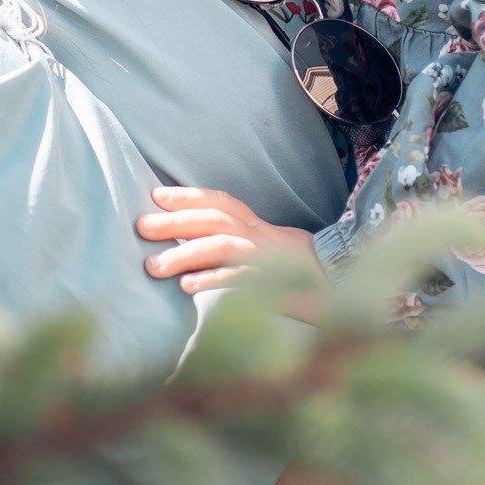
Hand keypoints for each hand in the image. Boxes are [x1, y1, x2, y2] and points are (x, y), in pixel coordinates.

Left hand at [135, 186, 317, 293]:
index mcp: (258, 227)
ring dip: (185, 254)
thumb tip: (192, 249)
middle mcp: (261, 237)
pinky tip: (188, 287)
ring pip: (222, 246)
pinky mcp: (276, 285)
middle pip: (214, 220)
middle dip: (175, 221)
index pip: (220, 203)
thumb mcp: (266, 252)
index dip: (189, 196)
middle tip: (141, 226)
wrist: (343, 289)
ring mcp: (268, 260)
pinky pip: (241, 279)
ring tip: (153, 267)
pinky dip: (213, 279)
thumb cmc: (298, 275)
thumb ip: (236, 247)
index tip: (156, 195)